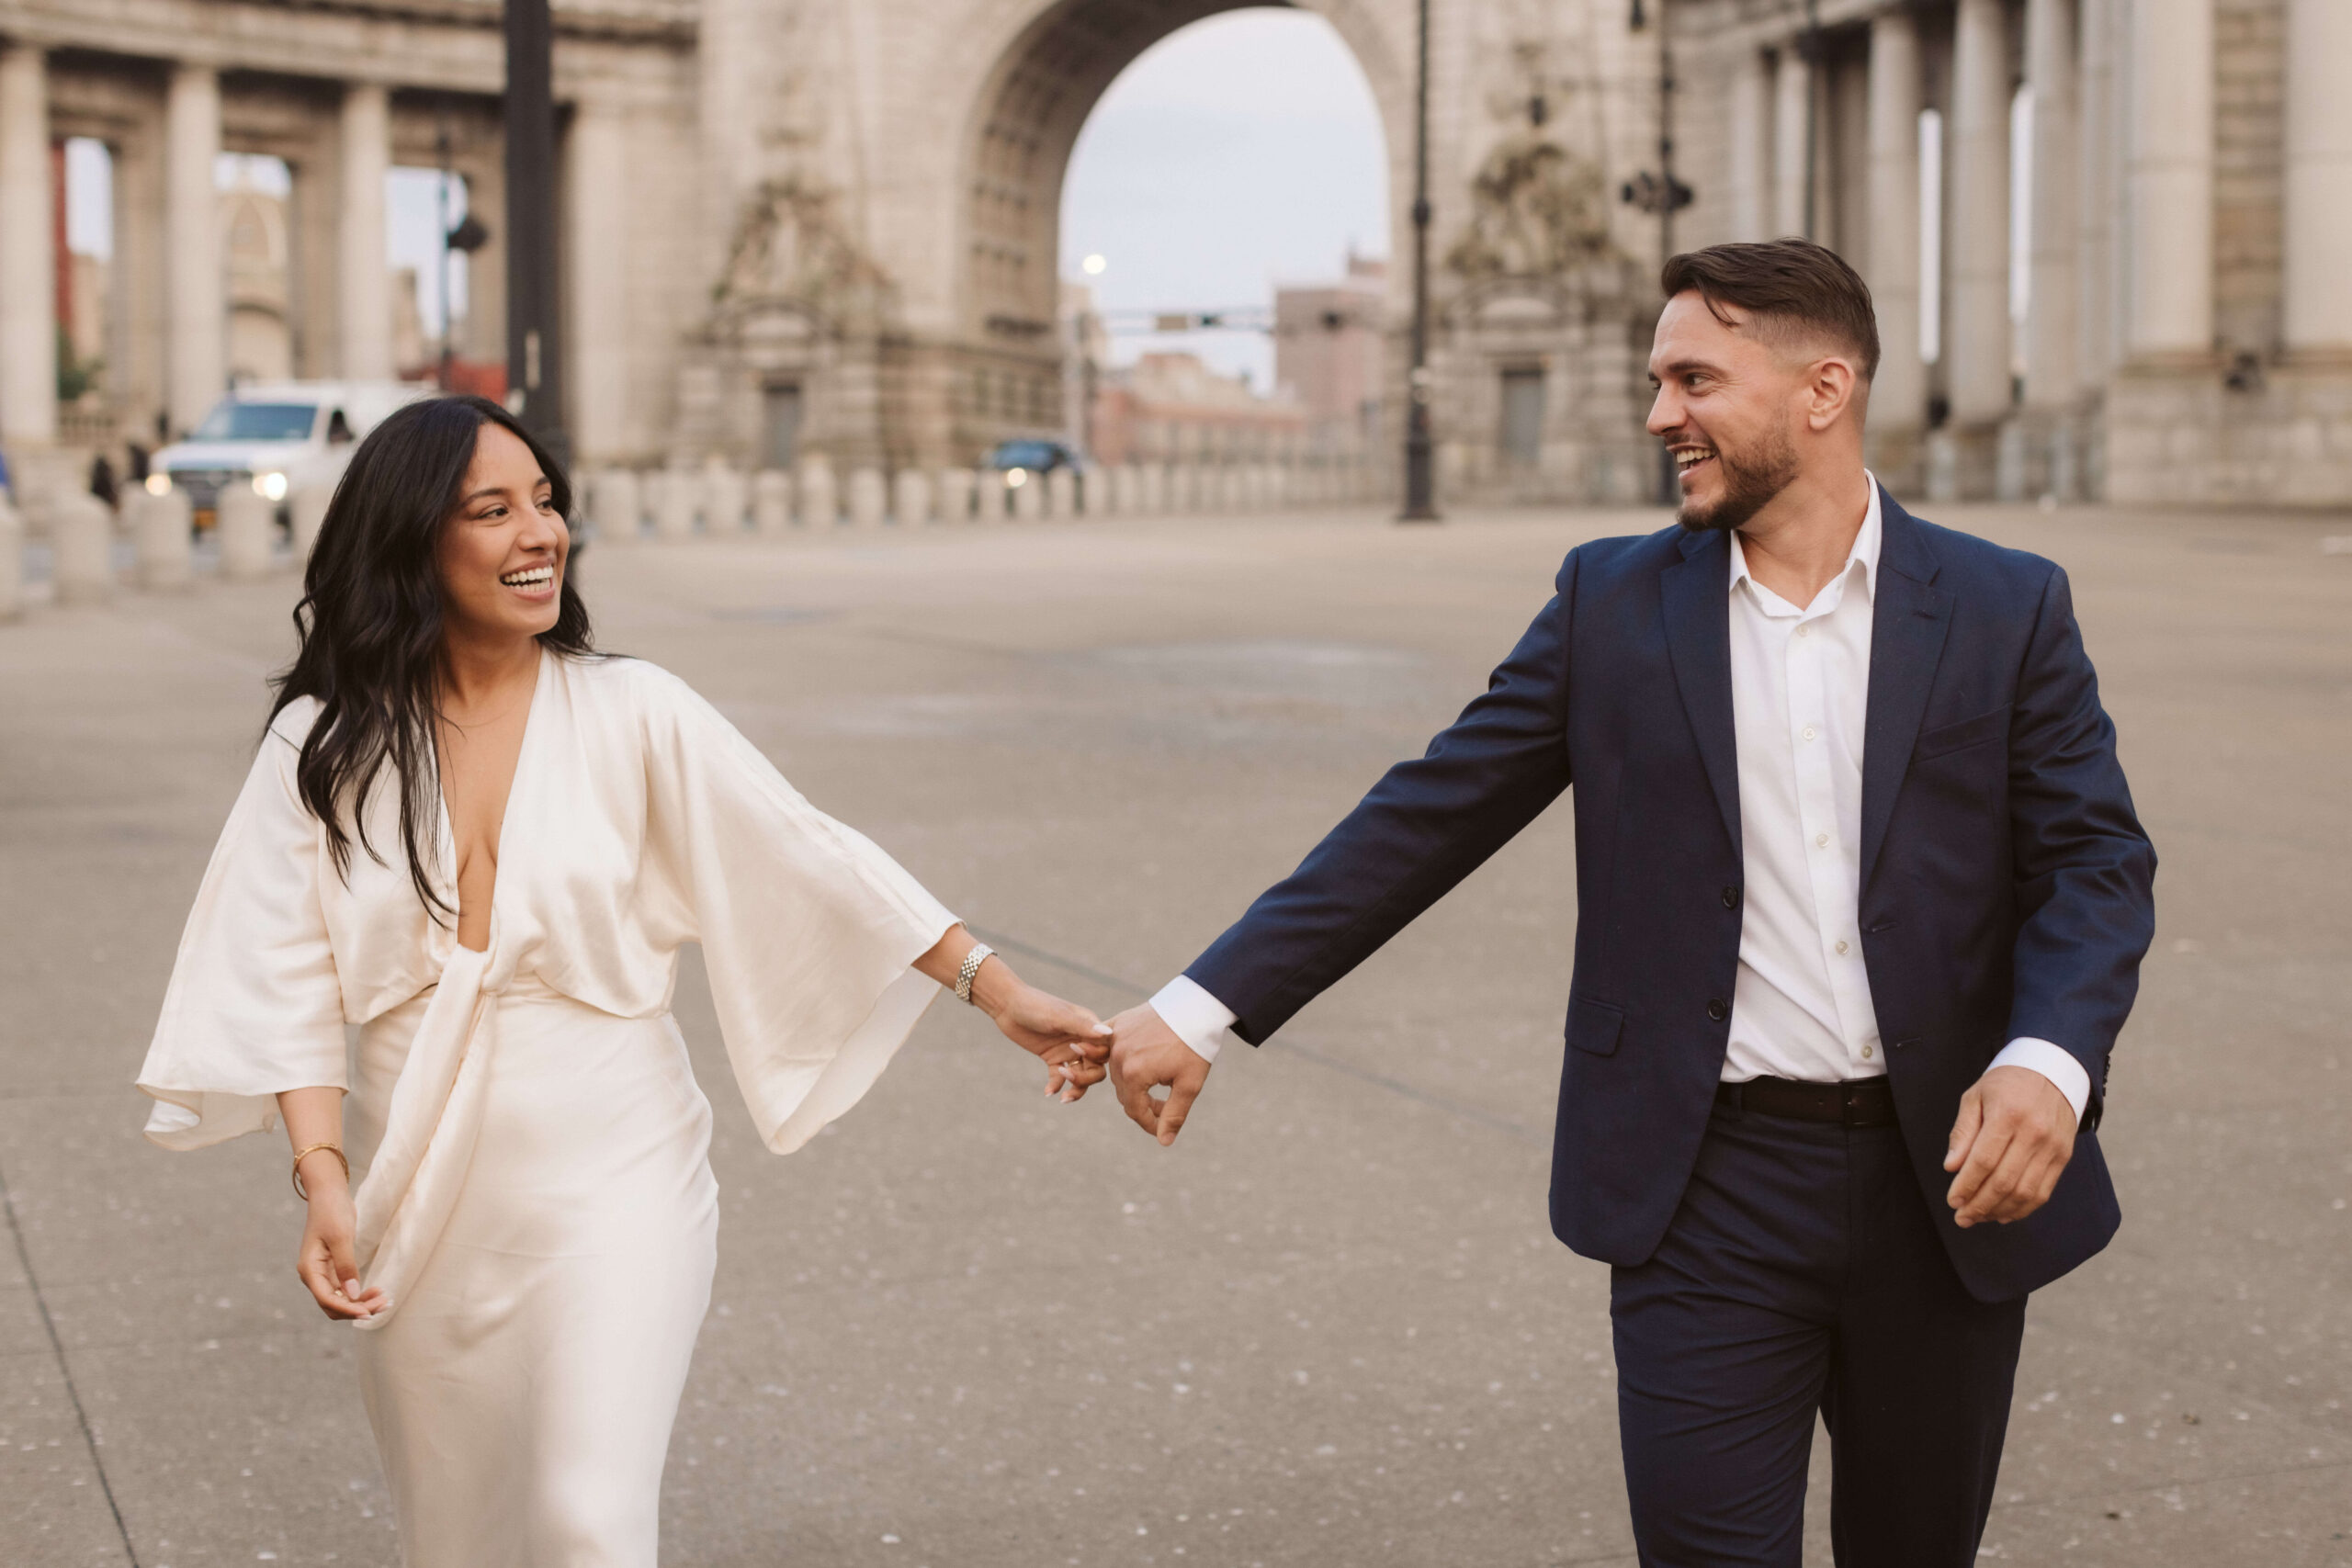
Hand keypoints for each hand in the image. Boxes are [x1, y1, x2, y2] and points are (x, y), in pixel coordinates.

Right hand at [294, 1164, 386, 1320]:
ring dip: (361, 1303)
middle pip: (333, 1305)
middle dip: (357, 1308)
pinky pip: (345, 1289)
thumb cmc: (332, 1212)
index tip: (369, 1313)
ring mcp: (322, 1273)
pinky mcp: (332, 1269)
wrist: (329, 1194)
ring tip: (384, 1300)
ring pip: (340, 1299)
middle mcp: (313, 1276)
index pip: (327, 1300)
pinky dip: (360, 1293)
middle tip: (384, 1303)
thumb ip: (346, 1266)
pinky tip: (377, 1291)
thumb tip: (353, 1294)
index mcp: (309, 1270)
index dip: (348, 1309)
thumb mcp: (341, 1238)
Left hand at [975, 967, 1112, 1102]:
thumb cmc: (1035, 1005)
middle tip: (1069, 1077)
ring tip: (1064, 1098)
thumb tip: (1109, 1033)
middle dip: (1087, 1078)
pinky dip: (1056, 1085)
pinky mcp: (1052, 1058)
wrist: (1007, 1006)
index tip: (1076, 1050)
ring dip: (1076, 1087)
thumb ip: (1083, 1026)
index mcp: (1088, 1026)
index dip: (1097, 1056)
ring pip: (1081, 1075)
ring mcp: (1067, 1050)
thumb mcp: (1059, 1016)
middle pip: (1096, 1067)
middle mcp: (1081, 1040)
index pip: (1105, 1048)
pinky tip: (1048, 1092)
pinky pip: (1060, 1077)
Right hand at [1106, 1003, 1211, 1145]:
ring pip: (1117, 1075)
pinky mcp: (1116, 1026)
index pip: (1135, 1110)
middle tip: (1166, 1107)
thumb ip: (1174, 1114)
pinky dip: (1117, 1062)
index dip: (1149, 1123)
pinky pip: (1107, 1049)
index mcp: (1134, 1074)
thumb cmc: (1194, 1046)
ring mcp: (1114, 1039)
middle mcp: (1117, 1057)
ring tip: (1159, 1086)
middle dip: (1144, 1105)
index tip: (1162, 1128)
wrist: (1195, 1007)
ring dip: (1134, 1085)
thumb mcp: (1189, 1085)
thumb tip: (1163, 1142)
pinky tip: (1131, 1068)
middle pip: (1125, 1094)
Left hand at [1943, 1064, 2077, 1228]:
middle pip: (2004, 1181)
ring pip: (2025, 1192)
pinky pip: (2043, 1192)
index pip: (1983, 1161)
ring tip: (1979, 1218)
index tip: (1952, 1201)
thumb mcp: (1975, 1097)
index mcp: (2008, 1115)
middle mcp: (2034, 1133)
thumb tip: (1952, 1166)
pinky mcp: (2063, 1156)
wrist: (2052, 1070)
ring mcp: (2052, 1147)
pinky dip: (2023, 1209)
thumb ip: (1963, 1132)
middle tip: (1962, 1218)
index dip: (1966, 1185)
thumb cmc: (2007, 1083)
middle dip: (1979, 1205)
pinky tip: (2003, 1214)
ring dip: (1999, 1211)